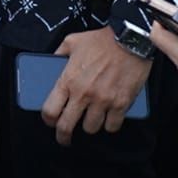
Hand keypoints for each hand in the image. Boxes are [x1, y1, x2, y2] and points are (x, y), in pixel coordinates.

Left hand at [41, 27, 151, 145]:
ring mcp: (103, 101)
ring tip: (90, 120)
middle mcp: (83, 94)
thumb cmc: (101, 40)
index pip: (50, 110)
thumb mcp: (72, 42)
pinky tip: (108, 119)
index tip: (50, 122)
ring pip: (91, 128)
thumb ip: (58, 54)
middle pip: (67, 126)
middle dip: (63, 136)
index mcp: (68, 80)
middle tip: (65, 138)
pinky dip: (110, 125)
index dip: (48, 120)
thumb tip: (50, 61)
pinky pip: (112, 126)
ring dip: (89, 126)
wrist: (130, 39)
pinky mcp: (122, 104)